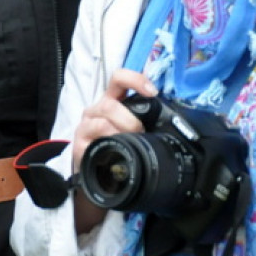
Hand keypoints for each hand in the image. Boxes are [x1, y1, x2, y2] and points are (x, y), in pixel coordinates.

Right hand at [72, 68, 156, 231]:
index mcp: (112, 102)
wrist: (99, 176)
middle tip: (141, 132)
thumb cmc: (119, 148)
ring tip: (130, 141)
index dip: (135, 80)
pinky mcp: (79, 142)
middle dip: (130, 118)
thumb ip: (146, 121)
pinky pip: (95, 134)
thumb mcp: (132, 131)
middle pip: (110, 102)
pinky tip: (116, 147)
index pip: (119, 79)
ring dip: (122, 128)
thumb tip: (175, 120)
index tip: (152, 91)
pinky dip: (110, 139)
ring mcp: (86, 126)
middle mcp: (97, 110)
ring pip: (103, 116)